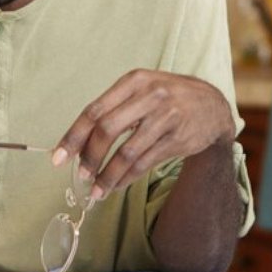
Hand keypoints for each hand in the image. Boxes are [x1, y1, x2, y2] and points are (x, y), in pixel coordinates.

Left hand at [52, 70, 236, 200]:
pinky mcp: (177, 138)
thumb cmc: (169, 99)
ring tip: (96, 190)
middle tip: (80, 175)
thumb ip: (115, 109)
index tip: (58, 157)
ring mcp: (166, 117)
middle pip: (107, 129)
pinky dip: (126, 177)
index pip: (94, 110)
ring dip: (107, 175)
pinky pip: (144, 163)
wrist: (213, 106)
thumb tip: (79, 142)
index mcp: (134, 81)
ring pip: (126, 152)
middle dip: (89, 157)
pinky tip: (117, 185)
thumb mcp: (143, 90)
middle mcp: (150, 95)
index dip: (73, 136)